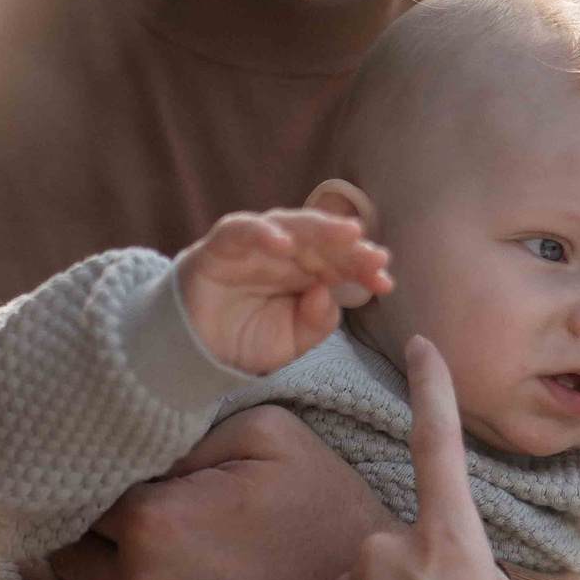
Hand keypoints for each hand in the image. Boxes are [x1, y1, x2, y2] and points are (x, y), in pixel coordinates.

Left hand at [28, 405, 396, 579]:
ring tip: (110, 561)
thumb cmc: (325, 513)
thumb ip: (180, 429)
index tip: (109, 480)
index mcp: (152, 524)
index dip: (89, 484)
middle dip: (80, 533)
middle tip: (108, 520)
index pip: (75, 495)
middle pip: (60, 554)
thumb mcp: (267, 435)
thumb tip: (117, 438)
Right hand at [175, 207, 392, 375]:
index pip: (339, 263)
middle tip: (374, 256)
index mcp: (305, 273)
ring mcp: (253, 246)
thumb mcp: (291, 342)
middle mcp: (283, 253)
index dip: (362, 269)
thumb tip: (328, 295)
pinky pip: (240, 231)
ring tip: (346, 234)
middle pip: (320, 240)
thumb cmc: (244, 340)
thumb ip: (315, 323)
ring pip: (289, 226)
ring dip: (318, 229)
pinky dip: (261, 233)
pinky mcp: (220, 246)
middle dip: (349, 247)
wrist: (194, 353)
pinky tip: (283, 244)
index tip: (385, 282)